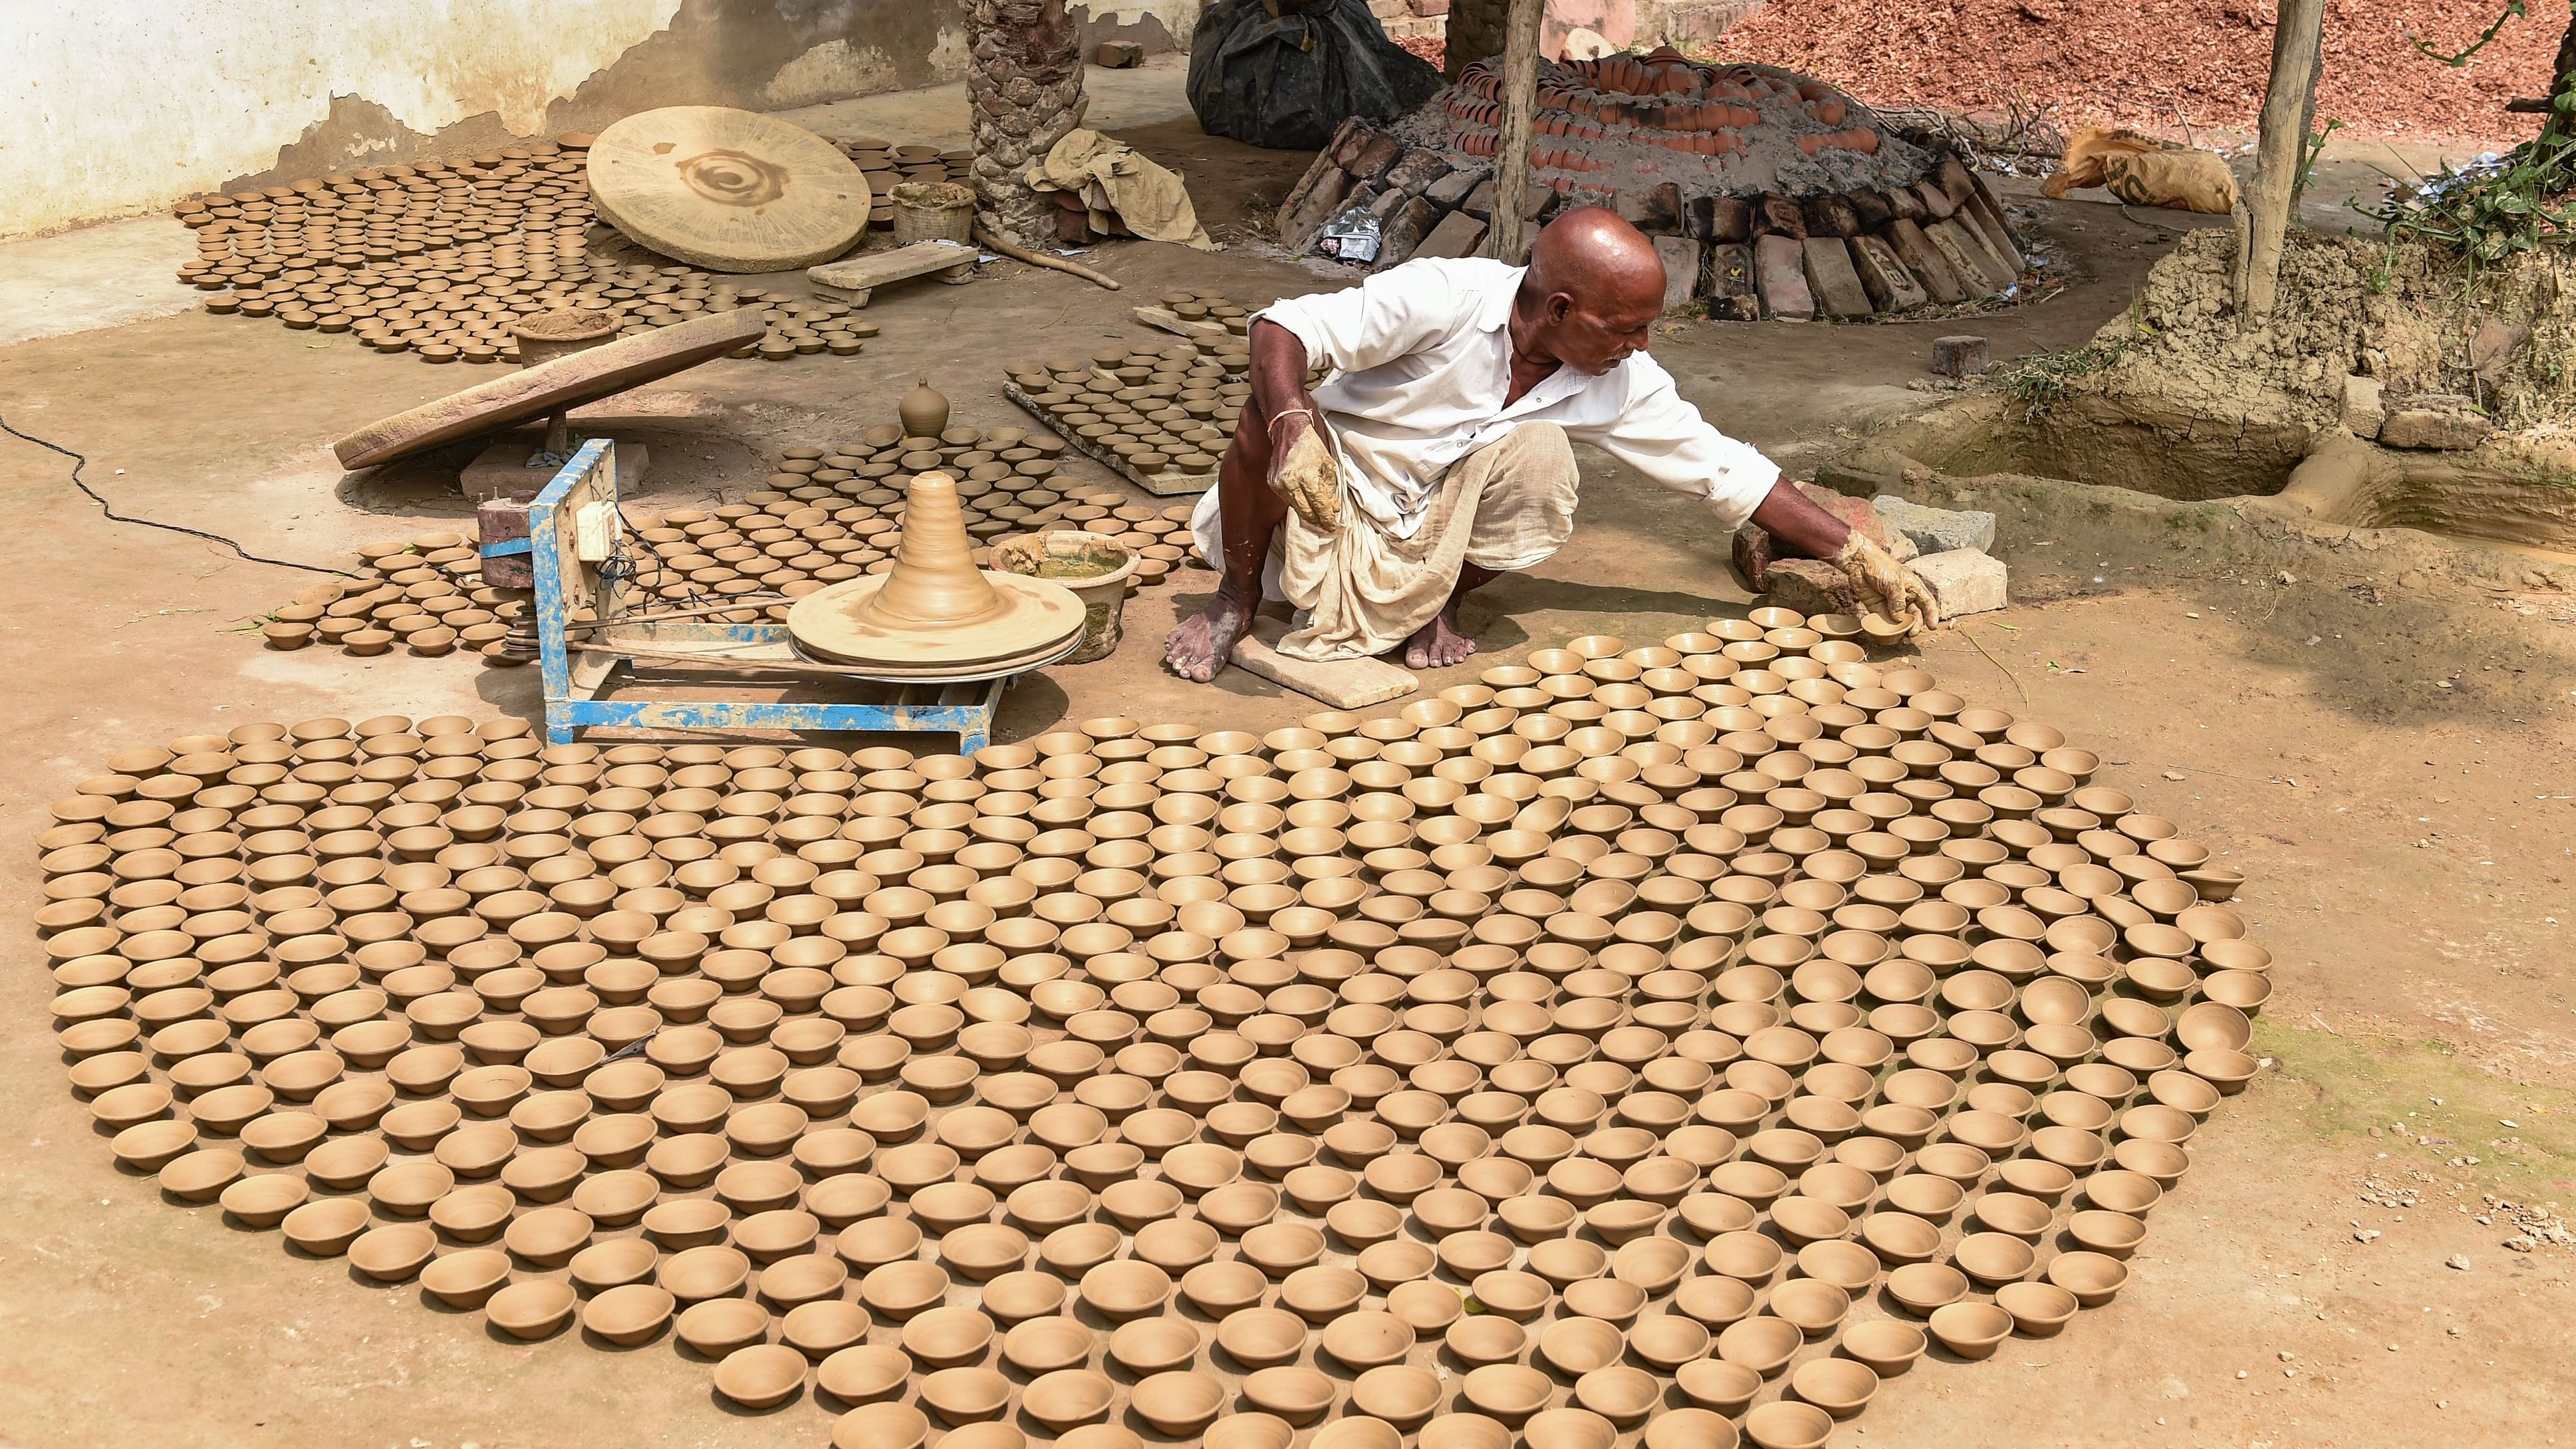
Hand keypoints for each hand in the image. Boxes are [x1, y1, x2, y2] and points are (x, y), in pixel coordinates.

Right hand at [1264, 401, 1339, 530]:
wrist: (1288, 431)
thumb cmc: (1310, 445)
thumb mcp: (1327, 464)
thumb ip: (1330, 487)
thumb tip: (1333, 507)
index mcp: (1307, 477)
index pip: (1320, 506)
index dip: (1328, 518)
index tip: (1333, 525)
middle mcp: (1291, 483)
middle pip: (1306, 512)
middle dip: (1318, 520)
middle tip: (1327, 525)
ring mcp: (1280, 484)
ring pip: (1296, 508)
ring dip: (1308, 514)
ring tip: (1318, 517)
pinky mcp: (1273, 484)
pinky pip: (1288, 500)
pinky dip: (1297, 503)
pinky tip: (1305, 503)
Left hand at [1833, 533, 1939, 634]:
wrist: (1859, 564)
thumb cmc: (1880, 566)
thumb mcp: (1894, 582)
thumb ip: (1898, 601)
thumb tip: (1899, 618)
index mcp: (1913, 588)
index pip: (1927, 603)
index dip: (1932, 615)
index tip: (1932, 626)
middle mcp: (1905, 597)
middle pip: (1915, 615)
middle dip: (1915, 625)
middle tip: (1912, 633)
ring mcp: (1892, 604)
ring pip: (1901, 621)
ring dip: (1902, 631)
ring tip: (1903, 638)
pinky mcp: (1878, 609)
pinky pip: (1885, 622)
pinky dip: (1887, 630)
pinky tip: (1889, 636)